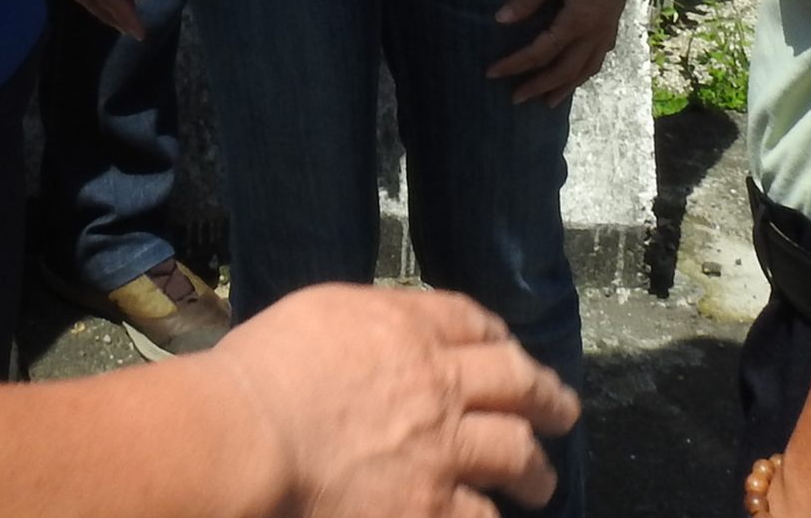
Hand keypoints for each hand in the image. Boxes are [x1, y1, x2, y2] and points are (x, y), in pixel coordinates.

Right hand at [214, 283, 577, 516]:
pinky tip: (491, 517)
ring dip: (534, 467)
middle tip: (561, 409)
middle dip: (545, 395)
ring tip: (539, 480)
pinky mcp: (429, 508)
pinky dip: (490, 516)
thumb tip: (382, 331)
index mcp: (406, 328)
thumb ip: (364, 322)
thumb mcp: (318, 314)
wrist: (249, 435)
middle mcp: (439, 384)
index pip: (471, 321)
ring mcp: (442, 449)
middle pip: (516, 382)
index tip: (505, 346)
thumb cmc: (262, 370)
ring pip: (518, 453)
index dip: (496, 334)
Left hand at [487, 0, 651, 106]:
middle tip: (514, 99)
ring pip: (585, 70)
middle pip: (564, 70)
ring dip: (564, 87)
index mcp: (578, 19)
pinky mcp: (612, 25)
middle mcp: (595, 32)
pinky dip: (583, 73)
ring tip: (546, 102)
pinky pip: (597, 59)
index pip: (541, 51)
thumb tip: (501, 20)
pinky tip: (576, 77)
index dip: (515, 64)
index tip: (492, 72)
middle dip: (538, 86)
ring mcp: (607, 30)